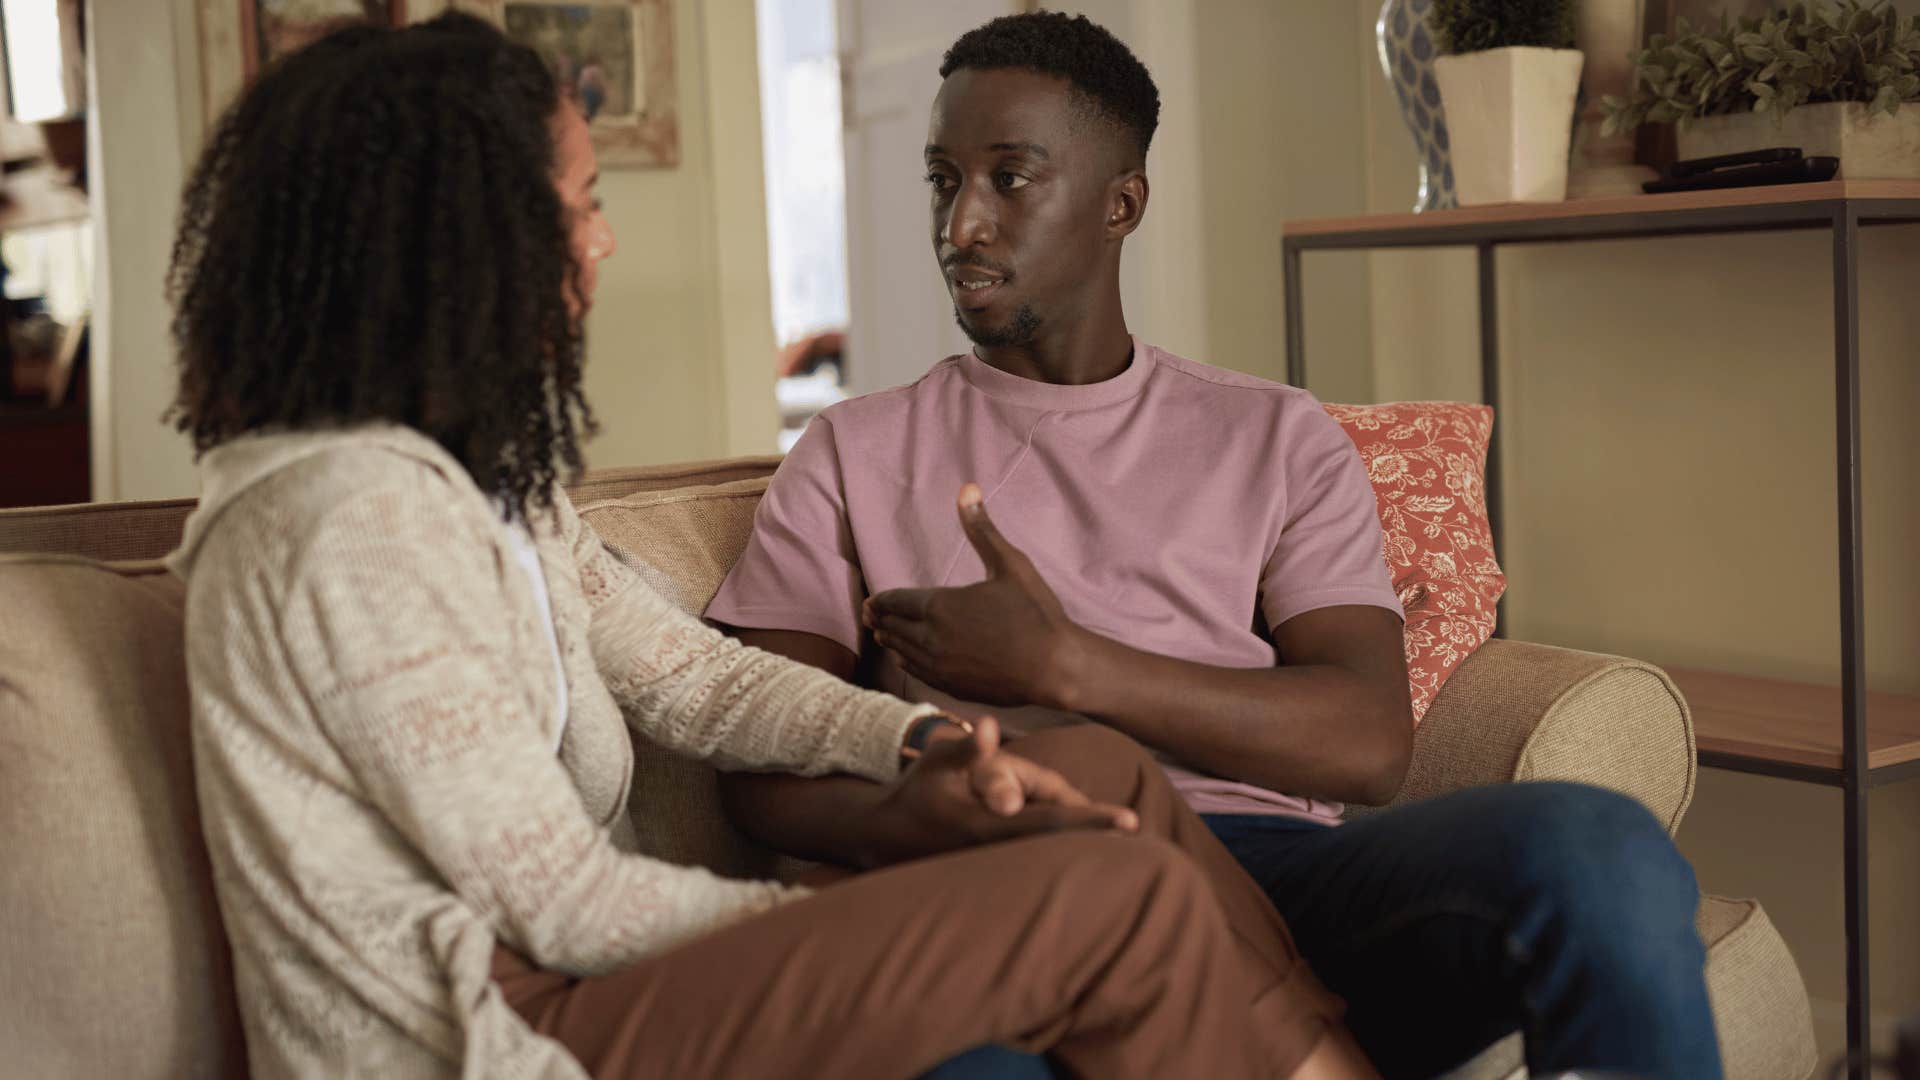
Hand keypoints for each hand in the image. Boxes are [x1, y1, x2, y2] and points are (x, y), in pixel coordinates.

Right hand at [861, 715, 1136, 867]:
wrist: (888, 836)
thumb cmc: (919, 789)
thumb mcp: (938, 761)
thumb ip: (969, 748)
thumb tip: (989, 726)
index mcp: (988, 824)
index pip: (1051, 822)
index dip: (1092, 821)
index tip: (1131, 821)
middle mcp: (999, 851)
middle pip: (1063, 844)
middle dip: (1102, 836)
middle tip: (1142, 828)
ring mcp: (999, 866)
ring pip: (1054, 854)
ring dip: (1089, 845)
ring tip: (1129, 836)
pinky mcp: (999, 870)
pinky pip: (1041, 859)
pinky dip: (1069, 850)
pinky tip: (1096, 847)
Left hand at [864, 484, 1080, 707]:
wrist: (1055, 667)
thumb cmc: (1035, 612)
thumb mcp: (1010, 564)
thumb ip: (981, 529)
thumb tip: (966, 488)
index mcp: (941, 605)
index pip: (896, 601)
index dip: (881, 601)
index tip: (871, 601)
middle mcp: (932, 638)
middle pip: (894, 627)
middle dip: (880, 619)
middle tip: (869, 615)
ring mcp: (940, 666)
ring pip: (902, 651)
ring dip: (890, 640)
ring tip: (881, 633)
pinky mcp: (952, 686)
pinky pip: (917, 672)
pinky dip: (905, 662)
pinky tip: (904, 659)